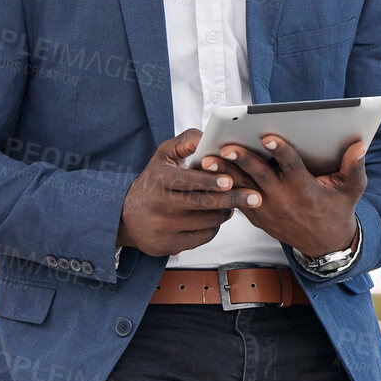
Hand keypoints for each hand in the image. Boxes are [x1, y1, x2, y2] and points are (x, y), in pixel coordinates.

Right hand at [116, 129, 260, 257]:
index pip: (187, 181)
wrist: (126, 217)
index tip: (229, 180)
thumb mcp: (163, 156)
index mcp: (160, 179)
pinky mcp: (169, 245)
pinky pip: (203, 237)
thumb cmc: (153, 181)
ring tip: (232, 203)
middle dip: (231, 199)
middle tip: (254, 197)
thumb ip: (186, 142)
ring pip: (207, 221)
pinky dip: (214, 227)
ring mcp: (164, 227)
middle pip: (202, 204)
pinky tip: (215, 217)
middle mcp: (160, 205)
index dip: (209, 181)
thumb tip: (208, 136)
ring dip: (225, 212)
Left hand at [212, 134, 364, 257]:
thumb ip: (354, 167)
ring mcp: (267, 210)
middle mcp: (283, 200)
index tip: (268, 136)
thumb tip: (359, 146)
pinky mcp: (257, 217)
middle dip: (243, 160)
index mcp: (305, 190)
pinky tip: (209, 174)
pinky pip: (237, 200)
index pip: (291, 167)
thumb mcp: (351, 191)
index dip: (280, 150)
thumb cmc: (338, 210)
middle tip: (226, 146)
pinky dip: (223, 187)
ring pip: (242, 188)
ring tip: (206, 160)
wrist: (324, 244)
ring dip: (224, 174)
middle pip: (259, 176)